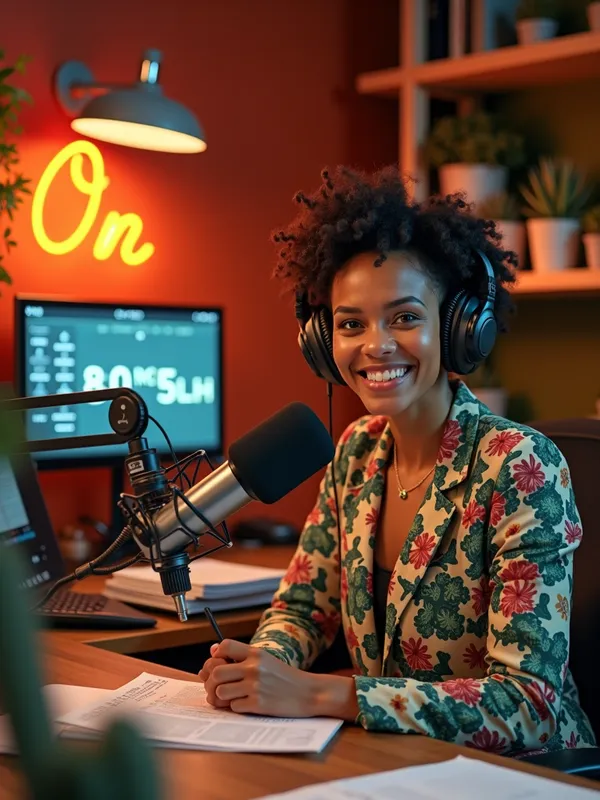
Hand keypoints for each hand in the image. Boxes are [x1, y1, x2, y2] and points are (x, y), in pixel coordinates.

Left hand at [203, 639, 318, 716]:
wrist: (309, 693)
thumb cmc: (286, 678)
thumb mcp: (266, 660)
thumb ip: (242, 656)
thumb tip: (213, 651)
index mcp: (256, 653)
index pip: (225, 645)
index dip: (216, 655)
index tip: (218, 663)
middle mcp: (254, 667)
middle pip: (216, 672)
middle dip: (212, 682)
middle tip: (216, 688)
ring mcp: (256, 686)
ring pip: (221, 692)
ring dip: (223, 697)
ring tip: (232, 697)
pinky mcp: (258, 704)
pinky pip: (234, 706)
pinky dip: (237, 707)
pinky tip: (247, 704)